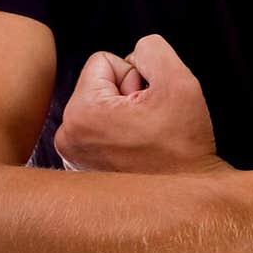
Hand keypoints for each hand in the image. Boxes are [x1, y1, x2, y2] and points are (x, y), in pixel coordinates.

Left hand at [54, 34, 228, 175]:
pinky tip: (135, 155)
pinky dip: (117, 136)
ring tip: (144, 141)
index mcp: (81, 113)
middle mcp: (66, 136)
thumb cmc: (184, 146)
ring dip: (124, 116)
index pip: (104, 61)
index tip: (148, 105)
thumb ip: (152, 49)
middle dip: (128, 96)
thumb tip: (134, 53)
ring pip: (101, 107)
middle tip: (149, 125)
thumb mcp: (178, 81)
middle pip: (99, 84)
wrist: (187, 202)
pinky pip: (99, 130)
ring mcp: (70, 157)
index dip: (136, 76)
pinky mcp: (79, 171)